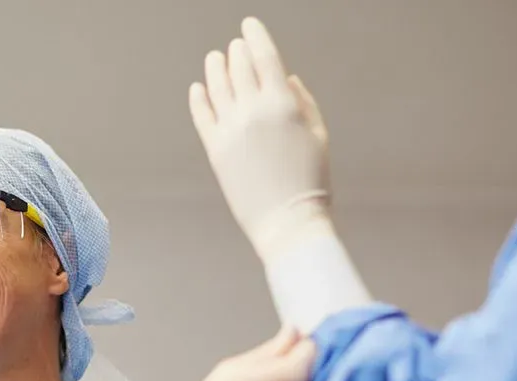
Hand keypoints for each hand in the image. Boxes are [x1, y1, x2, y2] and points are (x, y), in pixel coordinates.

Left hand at [190, 17, 332, 260]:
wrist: (288, 221)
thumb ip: (302, 100)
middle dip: (237, 52)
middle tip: (235, 46)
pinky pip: (202, 114)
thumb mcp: (318, 134)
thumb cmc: (311, 178)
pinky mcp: (215, 149)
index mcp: (283, 104)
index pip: (264, 56)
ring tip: (215, 58)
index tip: (248, 24)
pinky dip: (199, 97)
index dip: (255, 35)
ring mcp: (231, 129)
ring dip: (215, 68)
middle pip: (238, 66)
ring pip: (216, 86)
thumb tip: (284, 76)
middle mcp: (253, 111)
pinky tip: (198, 88)